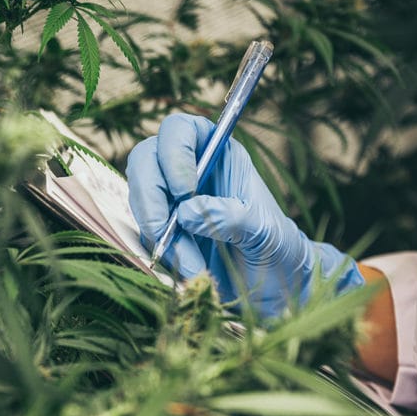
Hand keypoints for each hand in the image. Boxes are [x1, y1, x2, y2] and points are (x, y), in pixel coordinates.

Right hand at [126, 113, 362, 317]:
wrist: (274, 285)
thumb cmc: (276, 247)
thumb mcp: (263, 230)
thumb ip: (230, 216)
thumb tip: (187, 212)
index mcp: (218, 154)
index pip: (180, 130)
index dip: (174, 153)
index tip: (184, 191)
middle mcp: (190, 170)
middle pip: (146, 161)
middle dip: (150, 197)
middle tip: (164, 231)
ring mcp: (171, 200)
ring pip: (140, 199)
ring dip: (157, 232)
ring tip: (192, 264)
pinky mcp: (163, 230)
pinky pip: (144, 232)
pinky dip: (159, 252)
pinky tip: (188, 268)